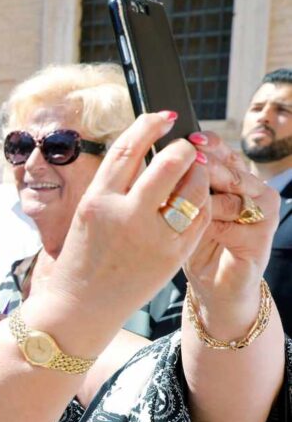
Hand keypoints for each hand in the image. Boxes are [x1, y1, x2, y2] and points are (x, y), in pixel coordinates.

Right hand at [55, 112, 210, 315]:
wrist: (79, 306)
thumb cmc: (80, 259)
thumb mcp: (87, 215)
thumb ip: (114, 186)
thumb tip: (144, 156)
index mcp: (96, 200)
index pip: (128, 148)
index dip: (149, 125)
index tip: (163, 115)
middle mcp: (124, 215)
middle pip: (168, 162)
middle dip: (182, 148)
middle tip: (185, 147)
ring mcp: (151, 236)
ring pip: (191, 188)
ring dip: (197, 173)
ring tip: (193, 173)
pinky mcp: (172, 255)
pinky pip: (199, 218)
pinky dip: (201, 202)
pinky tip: (195, 200)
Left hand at [183, 132, 279, 306]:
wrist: (210, 285)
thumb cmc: (189, 244)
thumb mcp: (179, 210)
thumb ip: (177, 186)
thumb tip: (158, 156)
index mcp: (229, 177)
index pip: (220, 151)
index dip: (206, 143)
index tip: (189, 137)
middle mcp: (250, 189)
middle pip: (230, 167)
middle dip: (208, 164)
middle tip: (191, 159)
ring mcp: (260, 210)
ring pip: (235, 190)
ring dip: (209, 192)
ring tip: (189, 195)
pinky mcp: (262, 233)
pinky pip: (237, 219)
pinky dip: (215, 220)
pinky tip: (200, 224)